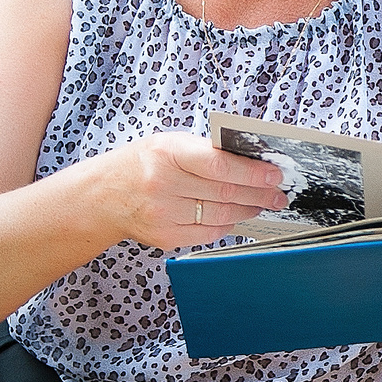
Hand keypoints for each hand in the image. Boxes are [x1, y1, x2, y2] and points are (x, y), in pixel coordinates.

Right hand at [93, 132, 284, 251]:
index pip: (220, 165)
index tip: (275, 174)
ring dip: (248, 210)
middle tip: (278, 193)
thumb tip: (252, 160)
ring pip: (221, 216)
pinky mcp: (166, 237)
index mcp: (167, 153)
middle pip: (226, 193)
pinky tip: (235, 216)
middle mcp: (164, 184)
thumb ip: (206, 151)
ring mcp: (164, 214)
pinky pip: (208, 233)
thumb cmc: (142, 164)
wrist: (104, 196)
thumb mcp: (169, 144)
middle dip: (259, 194)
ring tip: (262, 204)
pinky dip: (227, 225)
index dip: (253, 172)